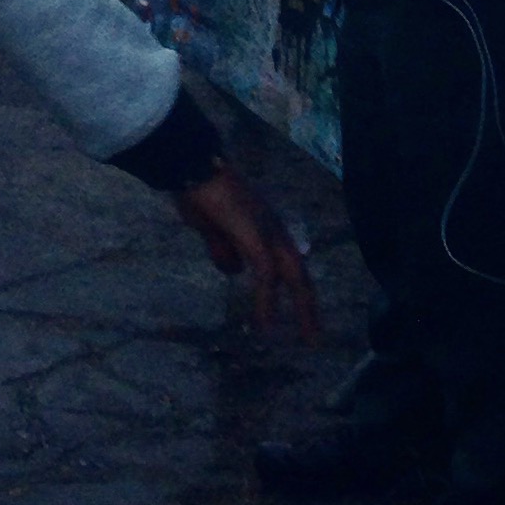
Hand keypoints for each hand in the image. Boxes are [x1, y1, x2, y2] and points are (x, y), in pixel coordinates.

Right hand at [175, 162, 319, 341]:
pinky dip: (268, 301)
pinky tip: (267, 323)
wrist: (190, 166)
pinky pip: (267, 276)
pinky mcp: (255, 237)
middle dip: (309, 306)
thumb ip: (223, 249)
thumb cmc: (196, 192)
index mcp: (264, 225)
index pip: (289, 262)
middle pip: (300, 273)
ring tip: (307, 338)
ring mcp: (267, 232)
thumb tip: (234, 271)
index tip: (302, 314)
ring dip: (302, 309)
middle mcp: (273, 229)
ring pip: (294, 276)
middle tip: (314, 338)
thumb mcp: (209, 228)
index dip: (296, 288)